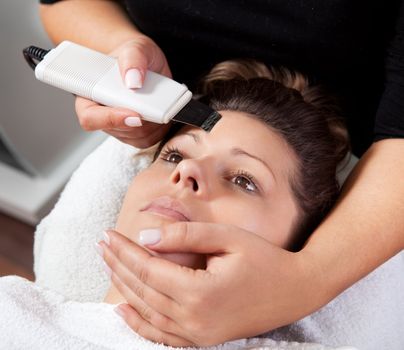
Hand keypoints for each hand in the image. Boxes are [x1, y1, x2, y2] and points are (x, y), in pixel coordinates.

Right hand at [76, 36, 171, 147]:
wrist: (144, 64)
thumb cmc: (133, 57)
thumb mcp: (135, 48)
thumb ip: (132, 59)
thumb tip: (134, 80)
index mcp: (90, 95)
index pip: (90, 117)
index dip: (111, 119)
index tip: (134, 114)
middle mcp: (102, 114)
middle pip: (119, 130)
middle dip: (140, 120)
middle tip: (155, 103)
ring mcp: (119, 127)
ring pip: (135, 137)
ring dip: (152, 124)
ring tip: (158, 102)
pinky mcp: (135, 134)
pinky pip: (148, 140)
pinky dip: (159, 129)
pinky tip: (161, 112)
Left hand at [100, 223, 323, 346]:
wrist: (294, 290)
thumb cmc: (264, 258)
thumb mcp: (227, 237)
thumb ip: (184, 236)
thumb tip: (145, 236)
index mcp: (201, 292)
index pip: (148, 269)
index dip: (124, 251)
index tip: (108, 234)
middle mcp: (195, 320)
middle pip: (142, 290)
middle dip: (118, 265)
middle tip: (101, 244)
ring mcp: (198, 335)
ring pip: (146, 312)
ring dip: (124, 287)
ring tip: (109, 264)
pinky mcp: (203, 339)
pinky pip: (161, 334)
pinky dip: (138, 322)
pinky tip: (123, 308)